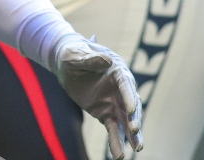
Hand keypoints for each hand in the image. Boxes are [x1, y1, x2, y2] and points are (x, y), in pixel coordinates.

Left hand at [54, 34, 142, 159]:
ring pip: (126, 120)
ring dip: (132, 134)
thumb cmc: (72, 54)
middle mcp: (120, 88)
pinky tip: (119, 155)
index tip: (130, 111)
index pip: (126, 85)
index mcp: (116, 70)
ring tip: (137, 149)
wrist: (66, 63)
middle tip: (134, 131)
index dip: (128, 97)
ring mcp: (114, 102)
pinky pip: (113, 129)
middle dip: (134, 118)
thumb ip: (90, 59)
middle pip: (131, 105)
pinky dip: (116, 141)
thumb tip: (106, 61)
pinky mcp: (106, 113)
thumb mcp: (76, 55)